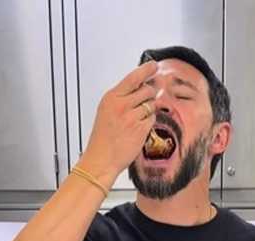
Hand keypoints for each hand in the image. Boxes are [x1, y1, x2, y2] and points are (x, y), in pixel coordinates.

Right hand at [78, 60, 158, 182]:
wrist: (100, 160)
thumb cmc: (102, 139)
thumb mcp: (106, 112)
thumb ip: (123, 98)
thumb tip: (144, 86)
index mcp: (111, 98)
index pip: (133, 77)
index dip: (146, 70)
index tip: (154, 66)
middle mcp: (121, 105)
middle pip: (147, 89)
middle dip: (149, 95)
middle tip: (142, 104)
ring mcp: (131, 116)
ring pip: (152, 104)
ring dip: (148, 110)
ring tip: (136, 120)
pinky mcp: (140, 128)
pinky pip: (153, 118)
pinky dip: (148, 123)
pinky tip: (137, 129)